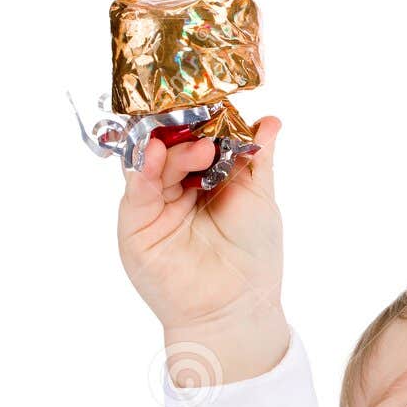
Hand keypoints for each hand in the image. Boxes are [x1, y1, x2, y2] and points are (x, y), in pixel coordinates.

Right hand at [116, 116, 287, 382]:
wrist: (236, 307)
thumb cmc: (254, 257)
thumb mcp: (259, 197)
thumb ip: (257, 157)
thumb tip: (270, 120)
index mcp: (207, 181)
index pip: (196, 139)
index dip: (201, 120)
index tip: (209, 98)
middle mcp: (177, 190)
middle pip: (170, 146)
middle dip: (183, 130)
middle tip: (197, 118)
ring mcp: (154, 206)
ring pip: (153, 162)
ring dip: (171, 149)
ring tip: (195, 148)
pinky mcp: (135, 224)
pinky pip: (136, 187)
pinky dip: (145, 167)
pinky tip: (156, 152)